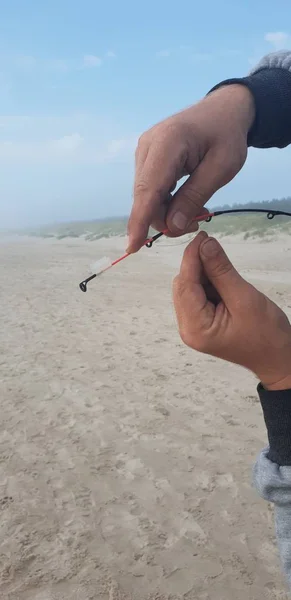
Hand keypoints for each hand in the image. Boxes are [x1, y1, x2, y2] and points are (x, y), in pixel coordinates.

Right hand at [127, 84, 254, 252]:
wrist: (224, 111)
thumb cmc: (227, 136)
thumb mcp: (222, 168)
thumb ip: (195, 196)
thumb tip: (172, 226)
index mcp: (168, 142)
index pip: (148, 189)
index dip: (140, 220)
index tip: (132, 246)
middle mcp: (148, 145)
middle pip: (145, 197)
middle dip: (164, 219)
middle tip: (196, 224)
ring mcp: (144, 151)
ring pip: (146, 196)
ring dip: (166, 212)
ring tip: (195, 213)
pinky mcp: (147, 158)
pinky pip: (150, 189)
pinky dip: (165, 202)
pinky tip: (184, 202)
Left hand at [173, 232, 290, 390]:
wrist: (278, 357)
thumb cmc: (266, 335)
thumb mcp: (245, 298)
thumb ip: (222, 271)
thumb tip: (206, 244)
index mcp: (195, 328)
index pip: (185, 285)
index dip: (191, 258)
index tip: (202, 236)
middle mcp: (188, 328)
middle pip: (183, 286)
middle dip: (197, 265)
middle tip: (214, 246)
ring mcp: (194, 326)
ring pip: (190, 288)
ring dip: (204, 273)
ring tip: (225, 269)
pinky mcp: (202, 322)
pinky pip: (198, 295)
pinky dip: (208, 282)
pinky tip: (223, 279)